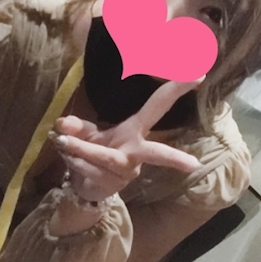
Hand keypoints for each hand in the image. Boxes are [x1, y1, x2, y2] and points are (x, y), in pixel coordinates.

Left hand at [51, 79, 202, 204]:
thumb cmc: (94, 152)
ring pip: (106, 157)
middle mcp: (137, 152)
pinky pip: (91, 170)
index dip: (177, 88)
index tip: (198, 74)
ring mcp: (128, 172)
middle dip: (172, 158)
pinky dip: (74, 160)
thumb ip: (77, 126)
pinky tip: (68, 157)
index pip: (158, 106)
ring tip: (62, 141)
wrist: (87, 186)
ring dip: (81, 149)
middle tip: (192, 165)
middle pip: (157, 154)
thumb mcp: (87, 133)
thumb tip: (63, 124)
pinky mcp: (114, 186)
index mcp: (135, 130)